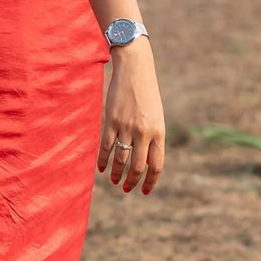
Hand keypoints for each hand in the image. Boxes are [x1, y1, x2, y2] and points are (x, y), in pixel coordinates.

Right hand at [97, 42, 164, 194]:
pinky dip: (103, 160)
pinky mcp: (112, 122)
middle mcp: (144, 133)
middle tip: (126, 189)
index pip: (156, 165)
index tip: (144, 191)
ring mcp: (127, 127)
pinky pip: (106, 147)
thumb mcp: (155, 117)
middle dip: (132, 182)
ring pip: (121, 159)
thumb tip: (145, 161)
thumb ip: (152, 138)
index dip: (150, 181)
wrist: (135, 70)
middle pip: (138, 166)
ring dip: (117, 174)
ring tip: (114, 181)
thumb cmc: (147, 94)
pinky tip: (101, 168)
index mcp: (159, 132)